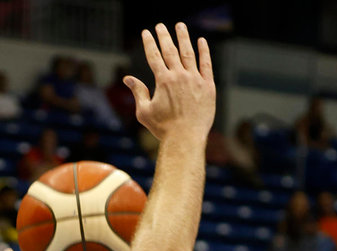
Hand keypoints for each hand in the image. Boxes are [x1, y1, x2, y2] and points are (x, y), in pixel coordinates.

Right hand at [123, 23, 214, 141]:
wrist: (186, 138)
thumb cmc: (163, 128)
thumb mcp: (144, 111)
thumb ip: (138, 92)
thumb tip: (128, 78)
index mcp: (163, 81)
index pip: (154, 56)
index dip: (149, 43)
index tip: (146, 32)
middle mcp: (179, 76)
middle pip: (170, 50)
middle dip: (164, 36)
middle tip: (160, 25)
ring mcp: (195, 79)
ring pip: (189, 53)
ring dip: (184, 38)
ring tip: (180, 26)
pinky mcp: (208, 86)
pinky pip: (206, 64)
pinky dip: (204, 52)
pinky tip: (201, 41)